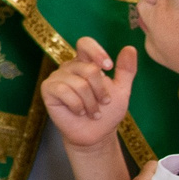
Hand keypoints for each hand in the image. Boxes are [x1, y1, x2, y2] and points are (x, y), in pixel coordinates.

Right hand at [42, 36, 137, 154]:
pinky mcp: (48, 89)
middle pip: (89, 69)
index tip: (109, 67)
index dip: (97, 52)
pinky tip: (79, 112)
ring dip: (90, 103)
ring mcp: (57, 77)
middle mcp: (70, 67)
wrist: (95, 135)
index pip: (85, 44)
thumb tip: (130, 48)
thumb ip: (126, 70)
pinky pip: (64, 91)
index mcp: (85, 63)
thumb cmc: (107, 113)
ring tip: (92, 113)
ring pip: (79, 83)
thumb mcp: (122, 91)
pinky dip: (77, 105)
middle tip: (103, 104)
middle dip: (101, 91)